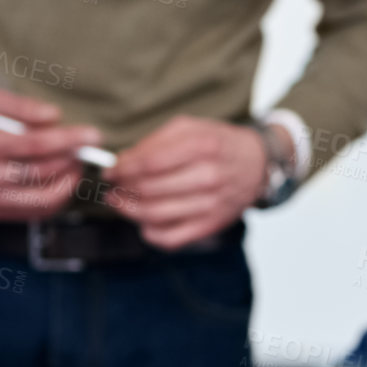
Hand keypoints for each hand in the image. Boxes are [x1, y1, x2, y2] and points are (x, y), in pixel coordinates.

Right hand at [0, 88, 100, 220]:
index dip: (67, 141)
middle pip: (40, 172)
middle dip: (71, 160)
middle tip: (87, 149)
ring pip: (40, 199)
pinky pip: (33, 212)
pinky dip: (55, 199)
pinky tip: (62, 181)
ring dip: (68, 183)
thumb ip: (21, 107)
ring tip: (75, 165)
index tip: (92, 135)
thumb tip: (55, 117)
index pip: (33, 145)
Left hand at [103, 115, 274, 248]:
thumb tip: (123, 161)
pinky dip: (150, 233)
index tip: (110, 171)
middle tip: (112, 188)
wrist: (257, 164)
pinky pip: (172, 238)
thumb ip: (154, 142)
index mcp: (201, 146)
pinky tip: (143, 222)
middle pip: (150, 190)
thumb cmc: (217, 143)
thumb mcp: (189, 128)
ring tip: (119, 203)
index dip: (123, 169)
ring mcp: (211, 204)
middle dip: (123, 190)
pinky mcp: (211, 225)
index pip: (150, 163)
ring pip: (156, 215)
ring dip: (129, 211)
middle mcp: (208, 176)